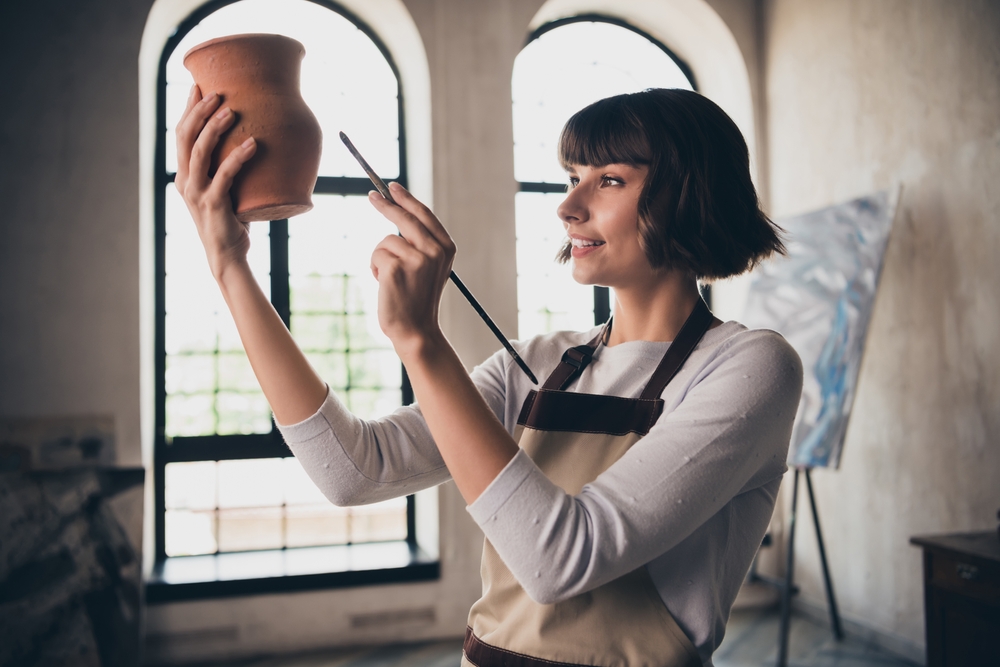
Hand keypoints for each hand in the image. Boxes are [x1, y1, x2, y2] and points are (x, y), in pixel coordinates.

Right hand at [175, 85, 257, 279]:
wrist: (228, 256)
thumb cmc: (231, 221)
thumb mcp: (224, 191)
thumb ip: (227, 170)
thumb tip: (252, 141)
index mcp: (184, 176)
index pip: (181, 135)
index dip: (188, 109)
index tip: (199, 86)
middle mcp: (185, 182)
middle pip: (185, 137)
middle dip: (198, 111)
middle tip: (217, 92)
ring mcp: (197, 193)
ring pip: (199, 151)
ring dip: (214, 128)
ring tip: (231, 110)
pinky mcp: (213, 204)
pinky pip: (225, 174)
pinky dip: (238, 157)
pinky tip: (252, 144)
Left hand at [368, 182, 456, 356]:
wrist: (416, 330)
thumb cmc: (417, 299)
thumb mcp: (428, 267)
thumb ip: (421, 244)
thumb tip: (399, 215)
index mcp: (446, 248)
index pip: (424, 215)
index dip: (407, 199)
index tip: (392, 187)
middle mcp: (435, 250)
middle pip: (405, 217)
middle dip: (386, 204)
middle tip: (372, 196)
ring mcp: (417, 258)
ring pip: (387, 240)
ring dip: (381, 257)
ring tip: (389, 279)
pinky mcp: (397, 267)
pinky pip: (377, 254)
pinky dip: (375, 268)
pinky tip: (384, 284)